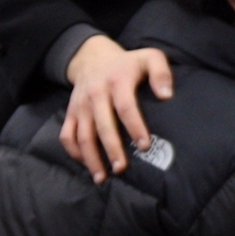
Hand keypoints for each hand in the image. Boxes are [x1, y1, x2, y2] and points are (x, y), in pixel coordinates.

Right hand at [59, 35, 173, 182]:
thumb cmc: (128, 63)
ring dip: (91, 158)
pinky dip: (74, 152)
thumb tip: (167, 96)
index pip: (125, 107)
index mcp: (117, 81)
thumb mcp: (149, 58)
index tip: (144, 145)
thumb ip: (161, 73)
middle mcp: (96, 94)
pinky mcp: (71, 112)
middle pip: (102, 126)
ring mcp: (81, 105)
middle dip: (111, 149)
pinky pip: (67, 135)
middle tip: (122, 168)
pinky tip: (87, 165)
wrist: (93, 58)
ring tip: (102, 178)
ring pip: (82, 135)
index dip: (135, 127)